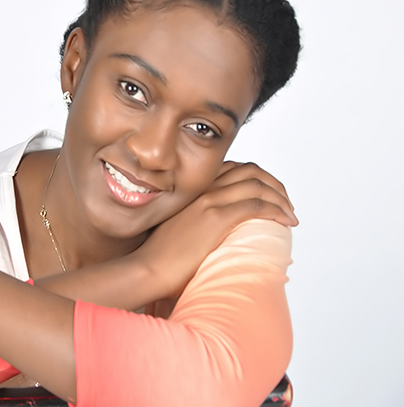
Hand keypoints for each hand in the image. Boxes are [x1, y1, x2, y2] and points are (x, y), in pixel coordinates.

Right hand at [131, 161, 296, 297]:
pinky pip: (255, 205)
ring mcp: (209, 201)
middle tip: (286, 205)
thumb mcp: (181, 228)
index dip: (260, 179)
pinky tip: (286, 221)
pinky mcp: (215, 218)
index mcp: (197, 189)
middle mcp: (204, 189)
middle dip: (275, 185)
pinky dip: (276, 210)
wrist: (147, 268)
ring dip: (280, 197)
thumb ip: (198, 220)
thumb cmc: (161, 256)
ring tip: (290, 215)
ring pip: (257, 184)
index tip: (271, 197)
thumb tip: (217, 232)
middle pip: (251, 171)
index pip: (235, 169)